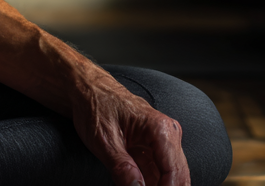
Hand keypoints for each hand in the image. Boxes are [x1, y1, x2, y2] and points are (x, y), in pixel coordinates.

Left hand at [72, 74, 188, 185]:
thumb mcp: (103, 139)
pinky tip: (135, 184)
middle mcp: (168, 135)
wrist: (86, 89)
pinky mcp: (155, 151)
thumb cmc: (94, 105)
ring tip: (131, 184)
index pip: (175, 173)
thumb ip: (122, 169)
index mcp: (160, 129)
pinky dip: (149, 184)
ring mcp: (163, 144)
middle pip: (177, 178)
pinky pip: (159, 176)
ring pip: (169, 179)